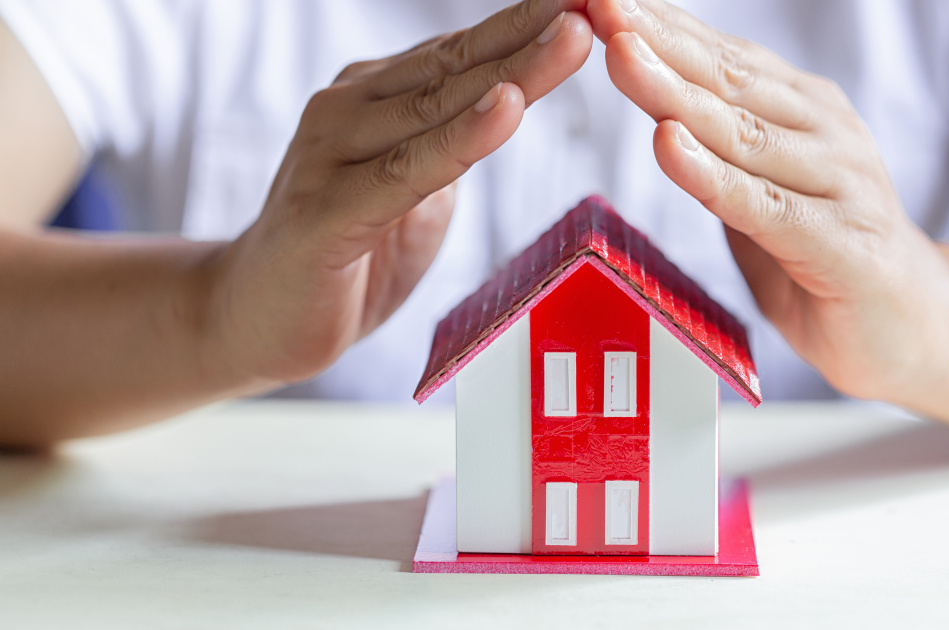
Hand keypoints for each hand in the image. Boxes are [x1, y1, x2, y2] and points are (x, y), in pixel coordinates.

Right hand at [210, 1, 593, 384]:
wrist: (256, 317)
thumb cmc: (344, 254)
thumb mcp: (412, 192)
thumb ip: (448, 147)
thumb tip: (504, 107)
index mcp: (374, 101)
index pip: (462, 55)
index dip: (527, 25)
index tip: (587, 0)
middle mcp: (348, 111)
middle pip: (456, 67)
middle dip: (532, 32)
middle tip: (592, 1)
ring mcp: (330, 156)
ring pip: (436, 109)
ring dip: (512, 72)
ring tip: (570, 37)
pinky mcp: (324, 213)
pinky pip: (405, 173)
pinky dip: (459, 141)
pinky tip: (504, 111)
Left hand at [588, 0, 948, 402]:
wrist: (917, 328)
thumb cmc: (826, 257)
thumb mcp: (763, 194)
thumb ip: (721, 155)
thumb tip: (656, 114)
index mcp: (804, 111)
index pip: (723, 57)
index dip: (661, 25)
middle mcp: (825, 132)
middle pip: (727, 79)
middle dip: (657, 39)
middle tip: (602, 3)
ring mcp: (839, 183)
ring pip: (741, 132)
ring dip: (674, 91)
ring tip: (621, 55)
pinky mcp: (840, 243)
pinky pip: (763, 205)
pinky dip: (711, 175)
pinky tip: (668, 145)